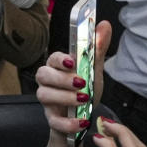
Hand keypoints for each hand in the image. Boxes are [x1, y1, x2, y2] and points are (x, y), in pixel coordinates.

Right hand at [35, 21, 112, 140]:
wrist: (83, 118)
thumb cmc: (85, 90)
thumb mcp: (94, 70)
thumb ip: (97, 49)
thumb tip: (104, 24)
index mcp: (58, 67)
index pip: (52, 58)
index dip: (59, 59)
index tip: (72, 61)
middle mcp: (48, 82)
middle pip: (42, 75)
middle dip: (61, 78)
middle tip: (81, 83)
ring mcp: (48, 100)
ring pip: (43, 95)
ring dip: (64, 97)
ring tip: (83, 100)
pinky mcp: (52, 118)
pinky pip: (53, 121)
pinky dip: (68, 122)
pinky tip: (82, 121)